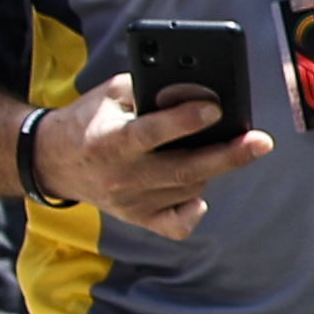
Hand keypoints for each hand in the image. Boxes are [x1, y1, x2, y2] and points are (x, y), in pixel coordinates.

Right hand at [35, 75, 274, 237]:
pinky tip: (198, 193)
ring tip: (223, 147)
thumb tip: (199, 90)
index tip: (215, 108)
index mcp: (109, 140)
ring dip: (211, 167)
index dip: (184, 121)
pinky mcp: (137, 218)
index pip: (150, 134)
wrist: (52, 160)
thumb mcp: (113, 93)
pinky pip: (176, 225)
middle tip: (261, 142)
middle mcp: (120, 176)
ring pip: (188, 188)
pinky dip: (194, 210)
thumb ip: (151, 89)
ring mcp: (130, 202)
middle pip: (182, 170)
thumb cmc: (92, 119)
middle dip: (227, 155)